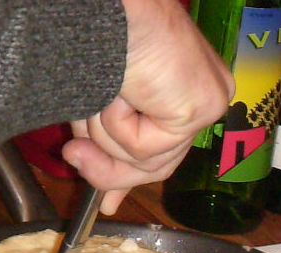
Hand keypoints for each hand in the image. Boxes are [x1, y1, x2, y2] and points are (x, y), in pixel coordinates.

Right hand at [61, 0, 233, 214]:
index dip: (128, 179)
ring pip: (150, 161)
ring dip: (108, 137)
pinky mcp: (202, 106)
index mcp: (180, 91)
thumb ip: (103, 151)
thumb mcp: (95, 111)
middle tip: (74, 156)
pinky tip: (123, 90)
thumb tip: (102, 196)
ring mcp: (206, 103)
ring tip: (97, 98)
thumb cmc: (94, 44)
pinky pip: (149, 147)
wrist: (102, 11)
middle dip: (109, 168)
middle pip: (156, 166)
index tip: (108, 205)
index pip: (161, 152)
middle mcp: (200, 97)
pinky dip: (120, 125)